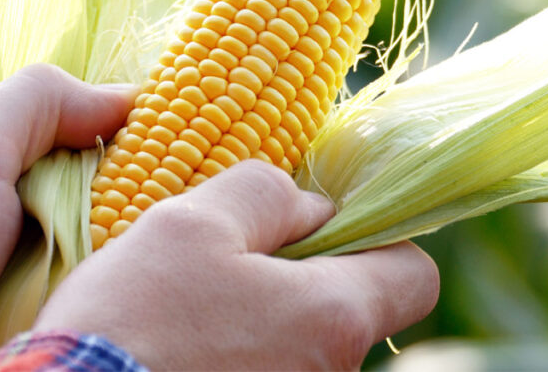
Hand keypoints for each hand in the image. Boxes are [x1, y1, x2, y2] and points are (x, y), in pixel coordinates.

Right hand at [36, 160, 439, 370]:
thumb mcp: (192, 224)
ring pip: (304, 343)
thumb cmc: (131, 320)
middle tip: (230, 257)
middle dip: (304, 274)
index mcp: (332, 318)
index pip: (416, 274)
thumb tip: (312, 206)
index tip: (321, 225)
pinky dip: (240, 353)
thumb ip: (266, 194)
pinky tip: (183, 346)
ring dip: (263, 316)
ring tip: (191, 305)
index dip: (378, 237)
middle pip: (352, 307)